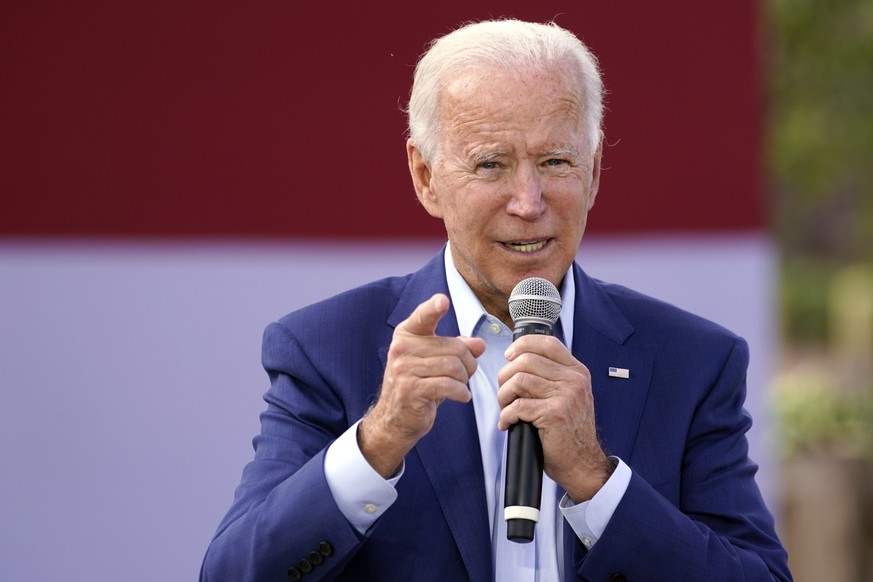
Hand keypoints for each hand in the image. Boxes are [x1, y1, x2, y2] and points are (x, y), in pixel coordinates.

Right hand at [359, 294, 485, 477]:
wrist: (395, 418)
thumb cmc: (418, 385)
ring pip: (453, 366)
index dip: (433, 308)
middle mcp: (402, 349)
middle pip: (452, 347)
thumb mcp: (435, 362)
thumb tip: (479, 344)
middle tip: (467, 373)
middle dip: (468, 362)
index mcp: (407, 335)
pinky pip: (448, 385)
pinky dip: (461, 392)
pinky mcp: (410, 390)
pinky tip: (462, 396)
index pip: (422, 317)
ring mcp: (404, 370)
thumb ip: (457, 348)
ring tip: (462, 385)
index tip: (442, 301)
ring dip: (465, 378)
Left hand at [497, 334, 612, 501]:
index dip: (522, 345)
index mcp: (577, 371)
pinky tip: (507, 423)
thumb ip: (552, 375)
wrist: (582, 462)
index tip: (509, 357)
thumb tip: (517, 359)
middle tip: (504, 393)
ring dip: (503, 395)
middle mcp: (574, 380)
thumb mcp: (569, 395)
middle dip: (505, 375)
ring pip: (518, 380)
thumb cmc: (568, 431)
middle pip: (526, 360)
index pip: (547, 343)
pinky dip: (505, 415)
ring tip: (505, 408)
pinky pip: (517, 406)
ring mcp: (565, 396)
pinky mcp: (554, 414)